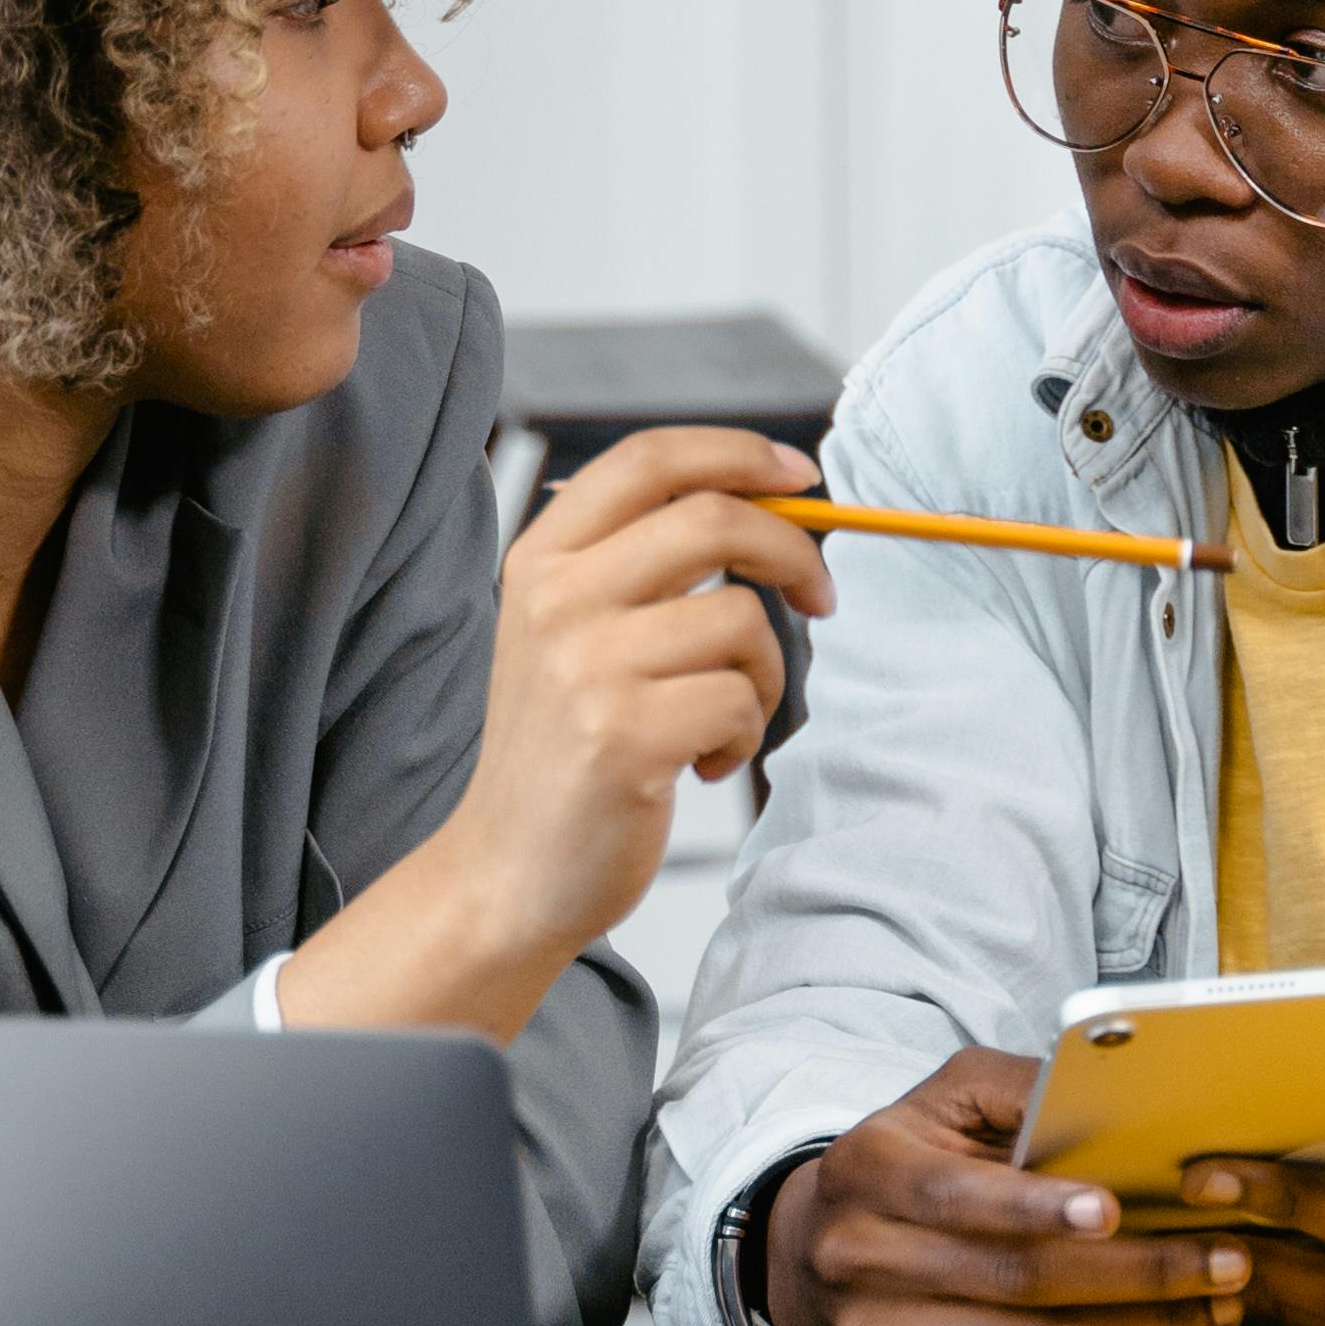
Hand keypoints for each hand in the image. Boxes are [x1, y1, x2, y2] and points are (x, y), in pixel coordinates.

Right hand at [280, 425, 829, 1041]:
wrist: (504, 872)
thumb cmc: (564, 747)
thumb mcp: (571, 630)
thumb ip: (641, 562)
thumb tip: (771, 499)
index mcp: (541, 557)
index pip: (651, 457)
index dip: (740, 453)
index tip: (800, 478)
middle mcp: (555, 599)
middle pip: (713, 518)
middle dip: (793, 554)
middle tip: (820, 598)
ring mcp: (585, 668)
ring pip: (741, 621)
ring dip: (763, 675)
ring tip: (724, 719)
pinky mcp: (624, 738)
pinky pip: (739, 701)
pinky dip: (745, 734)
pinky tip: (702, 764)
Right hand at [765, 1045, 1251, 1325]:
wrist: (808, 1252)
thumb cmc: (901, 1164)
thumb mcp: (943, 1098)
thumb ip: (1017, 1087)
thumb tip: (1104, 1091)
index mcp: (871, 1172)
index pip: (962, 1198)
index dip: (1042, 1209)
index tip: (1117, 1211)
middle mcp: (862, 1260)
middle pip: (1018, 1283)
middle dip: (1140, 1278)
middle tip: (1222, 1264)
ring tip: (1208, 1310)